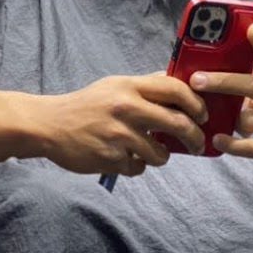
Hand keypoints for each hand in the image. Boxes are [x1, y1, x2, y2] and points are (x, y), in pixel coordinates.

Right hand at [37, 72, 208, 176]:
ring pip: (160, 153)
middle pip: (178, 123)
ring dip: (161, 156)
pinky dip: (136, 166)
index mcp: (129, 86)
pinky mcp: (111, 158)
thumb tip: (180, 84)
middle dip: (194, 138)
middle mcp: (126, 108)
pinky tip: (124, 157)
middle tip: (197, 144)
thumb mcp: (115, 85)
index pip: (175, 88)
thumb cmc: (87, 105)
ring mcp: (119, 135)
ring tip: (151, 152)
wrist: (50, 125)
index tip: (202, 115)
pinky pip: (138, 168)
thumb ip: (146, 86)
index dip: (196, 103)